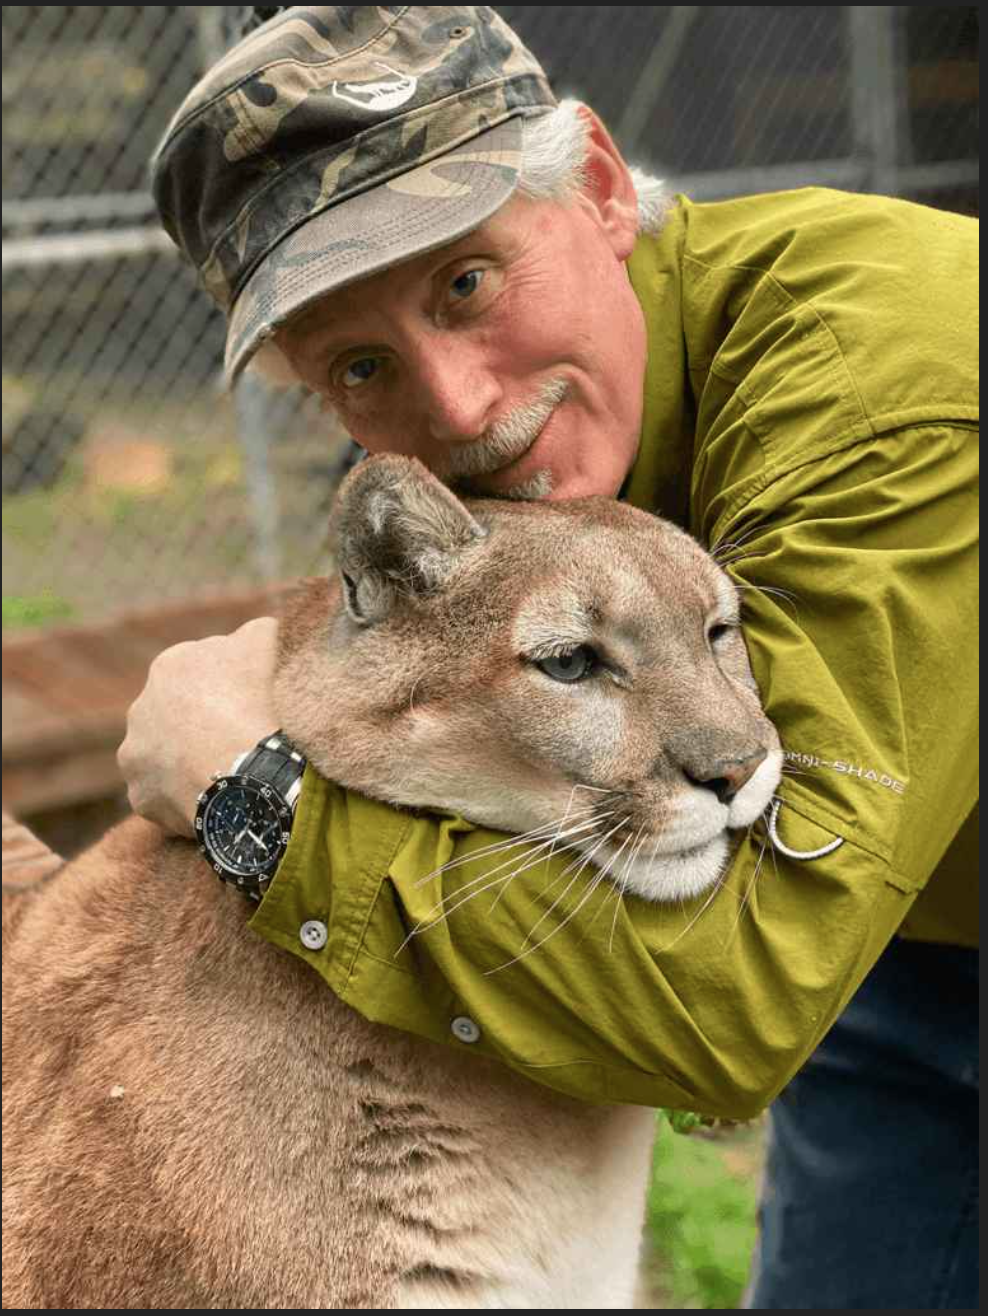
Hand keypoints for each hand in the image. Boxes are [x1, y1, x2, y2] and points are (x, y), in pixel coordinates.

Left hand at [117, 617, 279, 835]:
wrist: (252, 774)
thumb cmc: (263, 704)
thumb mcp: (270, 643)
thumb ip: (255, 632)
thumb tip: (249, 635)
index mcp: (172, 665)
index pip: (203, 673)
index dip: (232, 689)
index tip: (255, 705)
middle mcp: (141, 707)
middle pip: (179, 714)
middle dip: (204, 724)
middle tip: (243, 739)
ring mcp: (136, 754)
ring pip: (167, 756)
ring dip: (190, 761)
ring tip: (230, 773)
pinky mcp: (141, 796)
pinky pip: (166, 795)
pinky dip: (187, 796)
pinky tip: (217, 798)